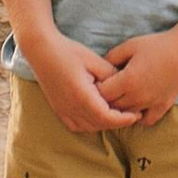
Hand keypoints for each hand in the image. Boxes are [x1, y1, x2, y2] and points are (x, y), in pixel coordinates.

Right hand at [28, 37, 142, 131]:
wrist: (42, 50)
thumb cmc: (68, 52)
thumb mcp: (94, 60)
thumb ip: (111, 76)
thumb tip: (124, 87)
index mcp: (81, 95)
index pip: (107, 117)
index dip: (123, 119)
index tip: (136, 114)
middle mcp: (71, 107)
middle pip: (99, 124)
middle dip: (117, 122)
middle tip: (133, 114)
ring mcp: (63, 110)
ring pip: (89, 127)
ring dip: (104, 124)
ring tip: (117, 113)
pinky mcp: (58, 109)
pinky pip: (77, 125)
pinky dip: (90, 124)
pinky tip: (97, 115)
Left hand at [103, 30, 177, 123]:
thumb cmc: (157, 45)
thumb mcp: (130, 45)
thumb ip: (111, 57)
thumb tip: (100, 68)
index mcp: (128, 81)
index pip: (102, 93)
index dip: (97, 87)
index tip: (98, 80)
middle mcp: (138, 96)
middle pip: (112, 106)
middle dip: (106, 99)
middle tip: (107, 89)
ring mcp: (151, 104)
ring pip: (127, 115)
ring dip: (120, 108)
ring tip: (120, 96)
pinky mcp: (163, 107)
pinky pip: (146, 121)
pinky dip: (139, 117)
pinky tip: (137, 105)